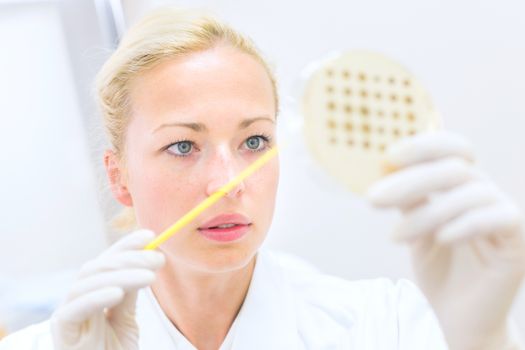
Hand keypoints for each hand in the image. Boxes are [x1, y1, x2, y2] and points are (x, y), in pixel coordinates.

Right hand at [50, 230, 164, 349]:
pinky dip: (96, 296)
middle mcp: (78, 298)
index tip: (150, 235)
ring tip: (149, 277)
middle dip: (129, 258)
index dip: (126, 245)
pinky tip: (118, 293)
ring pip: (88, 281)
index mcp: (93, 292)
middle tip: (158, 259)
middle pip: (98, 267)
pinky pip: (75, 308)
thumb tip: (147, 260)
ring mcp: (68, 312)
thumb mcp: (127, 320)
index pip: (107, 260)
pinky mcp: (62, 330)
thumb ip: (130, 293)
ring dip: (121, 274)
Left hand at [367, 131, 524, 349]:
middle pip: (455, 169)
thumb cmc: (438, 269)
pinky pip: (496, 219)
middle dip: (410, 181)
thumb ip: (408, 198)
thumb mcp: (415, 227)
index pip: (454, 149)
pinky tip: (439, 239)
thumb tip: (384, 167)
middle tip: (373, 198)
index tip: (388, 156)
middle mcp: (487, 194)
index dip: (424, 146)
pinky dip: (463, 224)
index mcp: (464, 186)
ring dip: (426, 214)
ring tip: (395, 237)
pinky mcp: (518, 242)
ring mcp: (505, 216)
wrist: (458, 317)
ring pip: (469, 195)